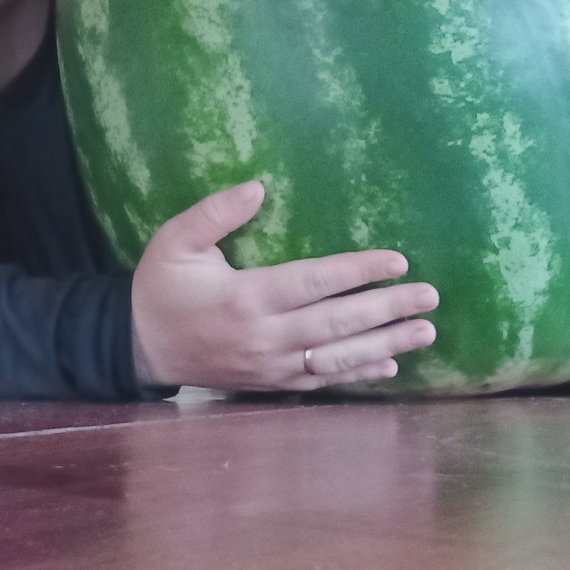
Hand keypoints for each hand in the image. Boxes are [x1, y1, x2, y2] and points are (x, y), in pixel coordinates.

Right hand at [131, 180, 438, 390]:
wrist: (140, 346)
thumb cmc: (161, 287)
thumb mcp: (174, 241)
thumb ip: (214, 213)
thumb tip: (258, 186)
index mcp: (245, 297)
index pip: (314, 282)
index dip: (357, 272)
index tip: (397, 261)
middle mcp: (265, 336)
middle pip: (337, 323)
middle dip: (387, 309)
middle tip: (429, 296)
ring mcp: (271, 365)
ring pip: (337, 357)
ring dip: (385, 345)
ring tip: (425, 332)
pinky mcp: (271, 383)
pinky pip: (321, 380)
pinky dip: (357, 374)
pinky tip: (389, 365)